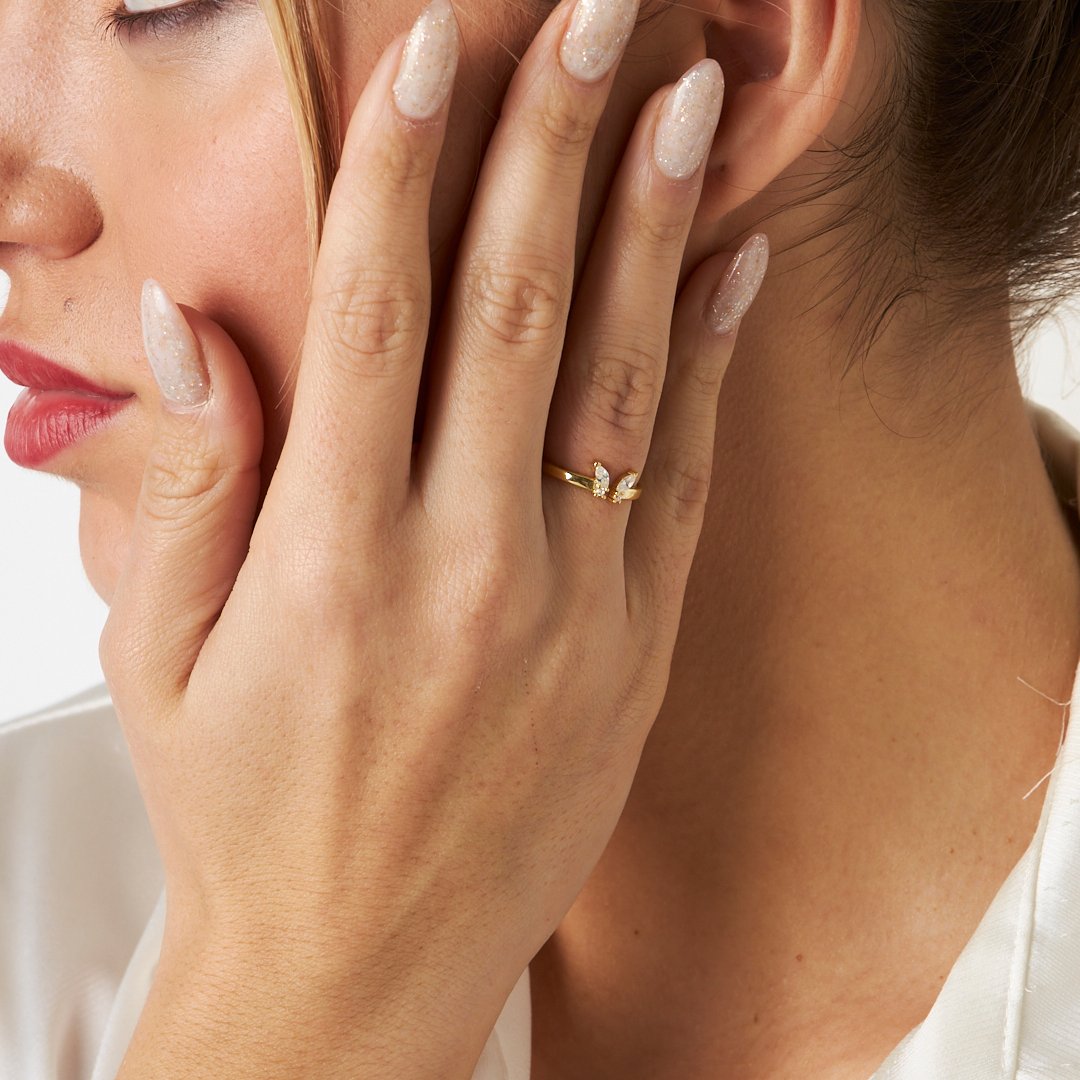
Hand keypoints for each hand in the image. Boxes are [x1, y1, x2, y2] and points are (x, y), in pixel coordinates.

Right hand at [100, 0, 765, 1073]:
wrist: (362, 971)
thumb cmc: (250, 814)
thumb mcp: (171, 656)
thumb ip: (200, 480)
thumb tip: (197, 323)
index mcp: (331, 558)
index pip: (375, 314)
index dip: (402, 169)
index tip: (434, 56)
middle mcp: (462, 568)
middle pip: (514, 309)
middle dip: (555, 145)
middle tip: (598, 19)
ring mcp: (569, 610)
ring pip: (614, 376)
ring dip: (648, 222)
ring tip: (681, 97)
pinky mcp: (632, 652)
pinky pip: (677, 478)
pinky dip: (703, 362)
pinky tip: (725, 266)